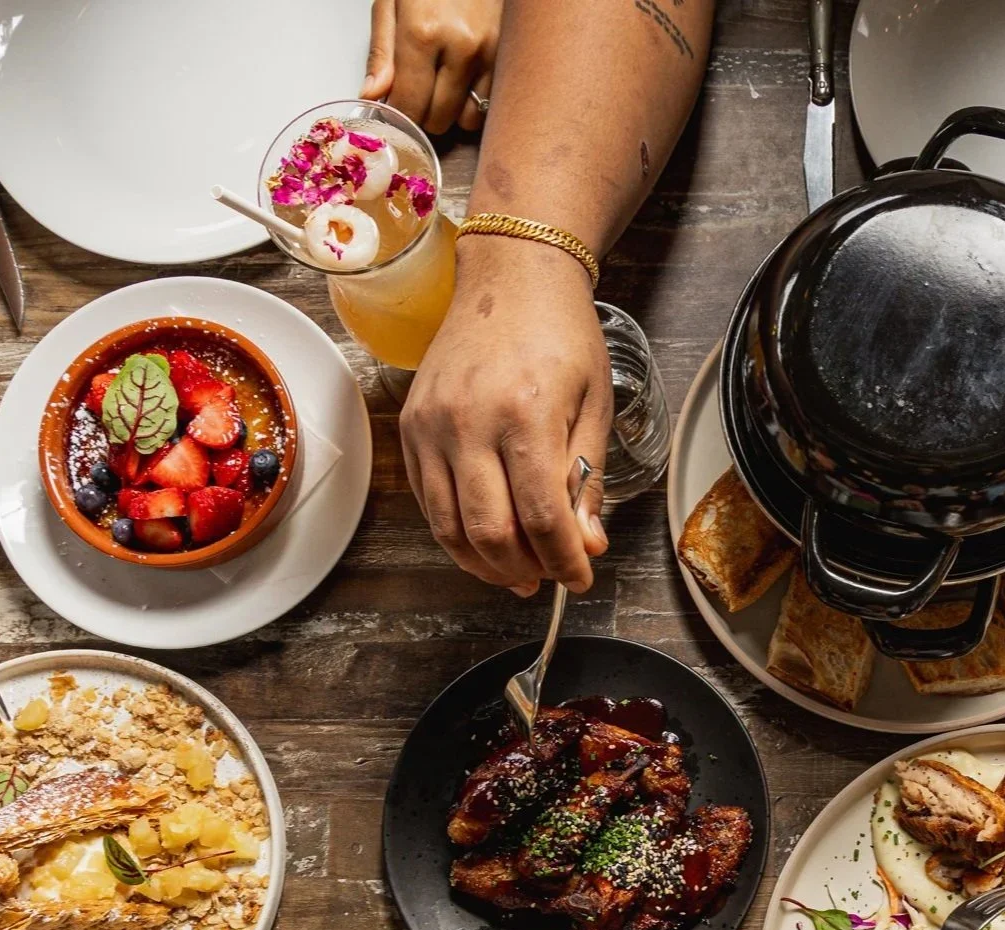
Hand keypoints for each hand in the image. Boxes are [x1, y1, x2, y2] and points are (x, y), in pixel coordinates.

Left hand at [362, 0, 499, 133]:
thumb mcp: (392, 3)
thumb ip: (382, 52)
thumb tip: (373, 95)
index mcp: (423, 32)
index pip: (409, 104)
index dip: (398, 113)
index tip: (394, 106)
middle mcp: (460, 48)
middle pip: (438, 119)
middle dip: (424, 112)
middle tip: (417, 91)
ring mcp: (489, 56)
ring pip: (467, 119)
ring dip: (452, 111)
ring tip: (443, 84)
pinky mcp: (507, 59)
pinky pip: (490, 105)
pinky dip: (474, 103)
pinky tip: (464, 81)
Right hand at [401, 238, 610, 595]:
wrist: (511, 276)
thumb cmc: (560, 335)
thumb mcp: (594, 406)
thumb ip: (586, 480)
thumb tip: (587, 545)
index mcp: (525, 415)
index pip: (543, 517)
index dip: (565, 562)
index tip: (582, 578)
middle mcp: (468, 422)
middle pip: (490, 533)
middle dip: (525, 570)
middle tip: (550, 575)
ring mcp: (431, 426)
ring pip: (450, 527)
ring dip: (486, 564)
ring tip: (519, 572)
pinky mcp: (410, 427)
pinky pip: (428, 502)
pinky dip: (457, 534)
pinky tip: (486, 541)